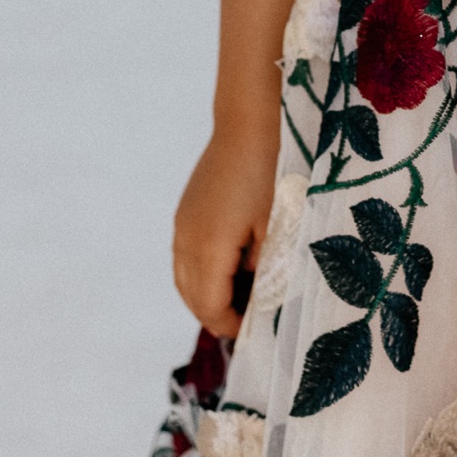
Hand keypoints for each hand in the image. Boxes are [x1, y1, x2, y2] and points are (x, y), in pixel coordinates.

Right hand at [173, 126, 278, 338]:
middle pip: (192, 298)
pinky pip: (186, 257)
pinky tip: (232, 264)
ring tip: (244, 293)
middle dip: (218, 314)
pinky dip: (203, 272)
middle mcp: (185, 241)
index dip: (232, 325)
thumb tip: (256, 299)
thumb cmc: (269, 176)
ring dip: (208, 294)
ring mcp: (181, 226)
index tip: (256, 329)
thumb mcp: (275, 229)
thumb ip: (263, 271)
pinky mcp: (185, 213)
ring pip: (185, 279)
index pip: (210, 307)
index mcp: (208, 250)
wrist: (247, 127)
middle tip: (251, 317)